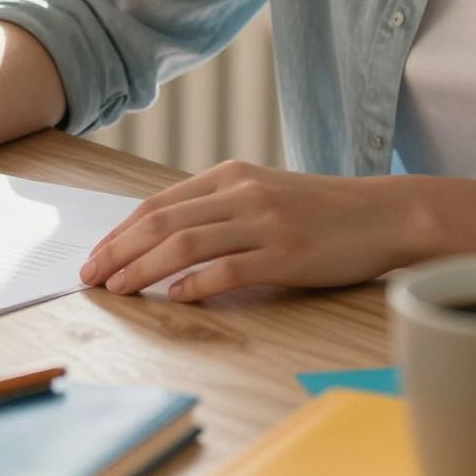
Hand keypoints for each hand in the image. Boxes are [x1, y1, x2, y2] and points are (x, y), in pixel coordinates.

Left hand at [79, 160, 429, 301]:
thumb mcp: (264, 195)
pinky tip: (173, 299)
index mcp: (232, 176)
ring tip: (117, 289)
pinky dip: (195, 285)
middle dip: (119, 250)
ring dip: (144, 269)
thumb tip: (164, 240)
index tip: (95, 255)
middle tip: (90, 277)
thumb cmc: (322, 211)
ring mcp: (265, 223)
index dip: (120, 231)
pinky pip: (229, 270)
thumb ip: (219, 210)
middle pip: (163, 222)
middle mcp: (243, 193)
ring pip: (186, 245)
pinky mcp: (287, 255)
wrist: (384, 215)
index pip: (159, 203)